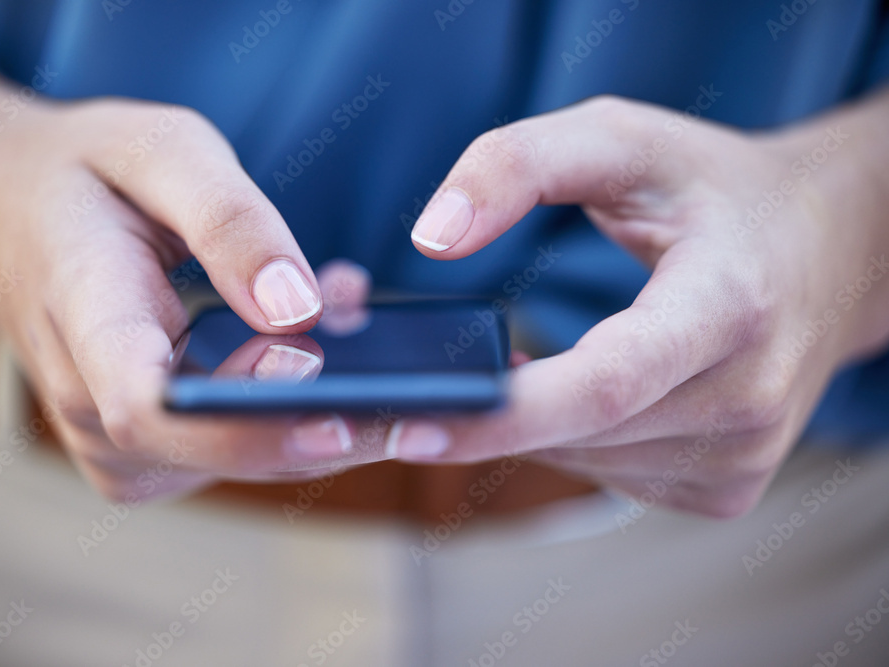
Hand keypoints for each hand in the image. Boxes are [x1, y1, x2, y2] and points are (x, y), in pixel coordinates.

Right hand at [0, 74, 391, 497]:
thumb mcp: (160, 152)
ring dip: (320, 416)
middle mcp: (89, 403)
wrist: (7, 211)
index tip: (338, 414)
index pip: (151, 408)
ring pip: (237, 464)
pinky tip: (322, 357)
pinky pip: (233, 452)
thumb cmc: (85, 175)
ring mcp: (114, 438)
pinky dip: (292, 414)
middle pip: (214, 454)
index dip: (245, 428)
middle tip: (424, 395)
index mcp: (82, 318)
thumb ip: (229, 223)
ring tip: (375, 349)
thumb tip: (298, 309)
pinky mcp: (146, 449)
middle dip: (325, 428)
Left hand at [396, 94, 888, 516]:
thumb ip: (517, 165)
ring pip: (585, 460)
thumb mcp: (619, 139)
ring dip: (530, 423)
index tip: (413, 429)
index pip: (605, 383)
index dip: (503, 415)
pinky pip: (609, 475)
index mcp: (728, 304)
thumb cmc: (711, 190)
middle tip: (418, 386)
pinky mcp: (730, 487)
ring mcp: (745, 454)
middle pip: (581, 431)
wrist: (826, 252)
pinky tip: (586, 390)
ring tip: (523, 362)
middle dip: (490, 416)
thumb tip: (430, 238)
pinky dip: (570, 438)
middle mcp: (749, 395)